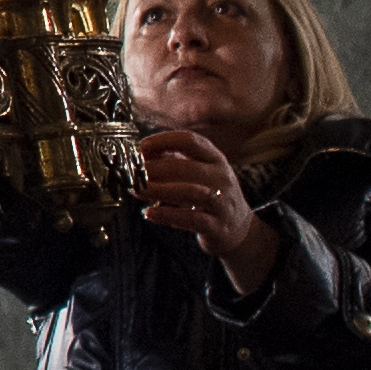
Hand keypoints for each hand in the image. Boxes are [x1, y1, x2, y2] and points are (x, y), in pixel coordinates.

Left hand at [134, 127, 277, 289]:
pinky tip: (149, 213)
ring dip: (159, 190)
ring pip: (190, 192)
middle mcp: (222, 177)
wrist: (238, 229)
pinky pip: (192, 219)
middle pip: (186, 167)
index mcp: (216, 159)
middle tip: (132, 173)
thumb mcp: (198, 174)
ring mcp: (222, 202)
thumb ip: (173, 163)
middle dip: (155, 169)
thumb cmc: (209, 195)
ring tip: (136, 191)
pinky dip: (168, 215)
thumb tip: (140, 155)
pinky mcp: (217, 226)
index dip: (164, 141)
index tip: (141, 146)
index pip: (191, 141)